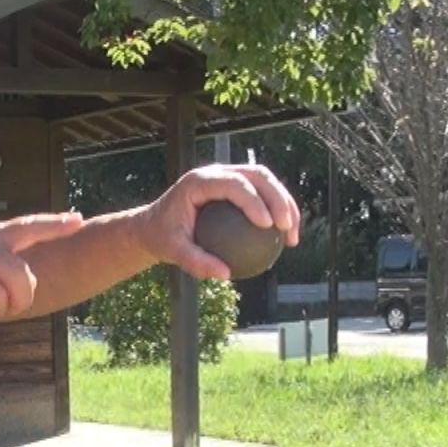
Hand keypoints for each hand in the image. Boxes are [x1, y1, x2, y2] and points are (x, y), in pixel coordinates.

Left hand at [140, 164, 301, 279]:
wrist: (155, 225)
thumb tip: (225, 274)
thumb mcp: (172, 251)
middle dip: (278, 199)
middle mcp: (216, 172)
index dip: (254, 201)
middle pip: (257, 176)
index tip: (267, 225)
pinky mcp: (236, 187)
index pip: (233, 184)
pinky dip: (277, 213)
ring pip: (266, 182)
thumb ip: (196, 261)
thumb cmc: (162, 236)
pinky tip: (285, 239)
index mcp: (199, 181)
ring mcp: (227, 177)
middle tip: (286, 228)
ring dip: (285, 205)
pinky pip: (262, 195)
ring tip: (292, 235)